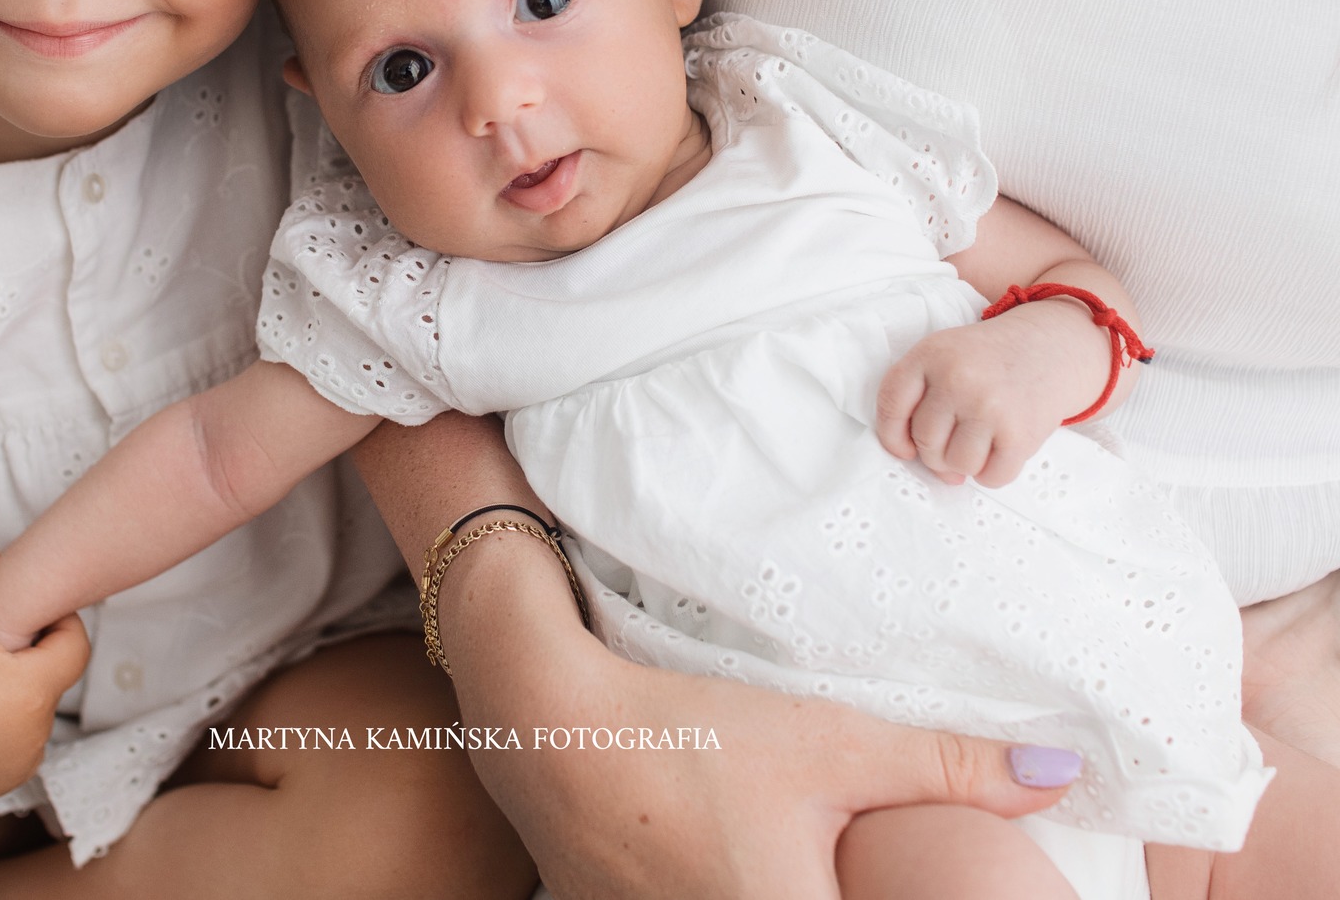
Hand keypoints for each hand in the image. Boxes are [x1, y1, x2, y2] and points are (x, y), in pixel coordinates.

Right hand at [0, 550, 88, 813]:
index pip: (76, 646)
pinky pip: (10, 745)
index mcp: (32, 691)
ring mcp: (15, 767)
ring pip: (30, 713)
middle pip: (50, 679)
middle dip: (25, 658)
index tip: (27, 614)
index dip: (58, 621)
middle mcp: (34, 735)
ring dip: (10, 694)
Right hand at [441, 536, 1075, 899]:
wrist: (548, 728)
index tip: (932, 866)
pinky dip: (757, 887)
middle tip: (872, 851)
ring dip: (809, 884)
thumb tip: (1064, 770)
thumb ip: (948, 764)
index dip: (918, 889)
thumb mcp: (829, 741)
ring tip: (811, 849)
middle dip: (862, 883)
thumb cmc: (689, 735)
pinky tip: (752, 856)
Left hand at [875, 301, 1107, 486]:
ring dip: (965, 464)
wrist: (1049, 348)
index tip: (905, 448)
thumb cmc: (985, 361)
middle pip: (925, 442)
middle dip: (935, 452)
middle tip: (956, 440)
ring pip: (956, 465)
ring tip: (979, 441)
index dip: (892, 436)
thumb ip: (916, 396)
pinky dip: (992, 474)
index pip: (890, 406)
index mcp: (929, 354)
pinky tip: (999, 450)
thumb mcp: (942, 355)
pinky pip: (991, 478)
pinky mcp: (1020, 433)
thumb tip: (914, 458)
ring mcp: (989, 406)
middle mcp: (957, 379)